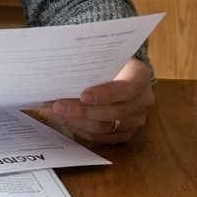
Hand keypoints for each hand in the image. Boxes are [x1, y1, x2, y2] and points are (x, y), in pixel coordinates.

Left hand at [40, 59, 154, 143]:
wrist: (122, 75)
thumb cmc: (110, 64)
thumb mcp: (105, 58)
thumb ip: (91, 65)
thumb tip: (59, 72)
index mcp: (140, 77)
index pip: (126, 89)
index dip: (105, 94)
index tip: (82, 96)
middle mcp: (143, 101)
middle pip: (113, 113)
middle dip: (81, 111)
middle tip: (56, 106)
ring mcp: (136, 121)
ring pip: (104, 129)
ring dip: (76, 122)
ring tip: (53, 113)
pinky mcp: (125, 134)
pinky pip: (100, 138)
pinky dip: (79, 130)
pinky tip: (63, 120)